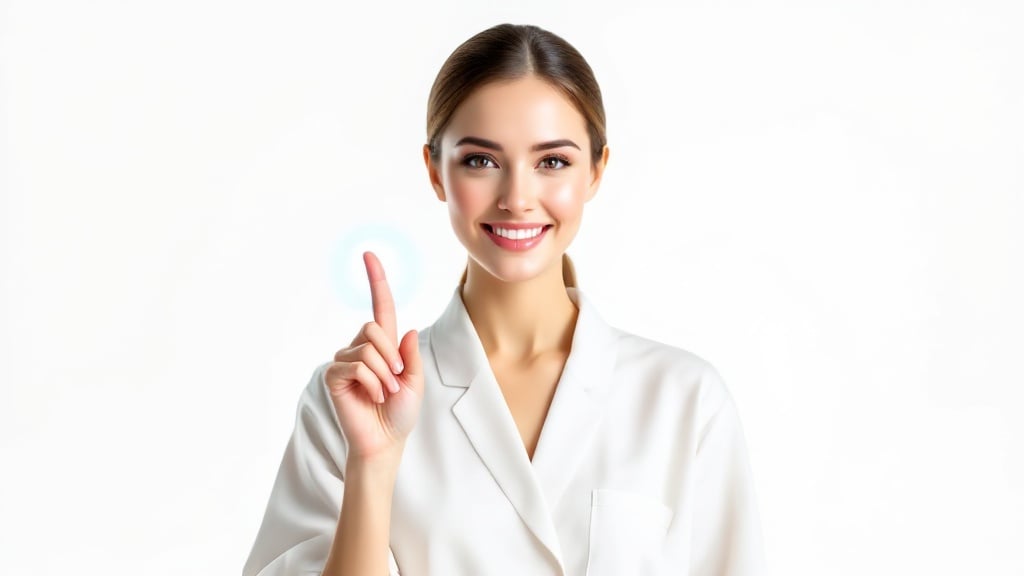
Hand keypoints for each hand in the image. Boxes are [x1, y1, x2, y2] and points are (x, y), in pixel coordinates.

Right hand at [325, 251, 424, 460]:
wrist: (385, 440)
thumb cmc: (400, 412)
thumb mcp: (416, 381)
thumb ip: (411, 355)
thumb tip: (407, 329)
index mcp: (384, 344)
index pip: (380, 306)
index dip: (376, 280)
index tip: (369, 255)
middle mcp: (361, 347)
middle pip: (374, 327)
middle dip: (391, 355)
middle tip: (395, 381)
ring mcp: (345, 360)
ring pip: (368, 348)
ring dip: (384, 374)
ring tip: (384, 394)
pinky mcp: (334, 376)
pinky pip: (356, 365)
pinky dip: (371, 382)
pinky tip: (372, 397)